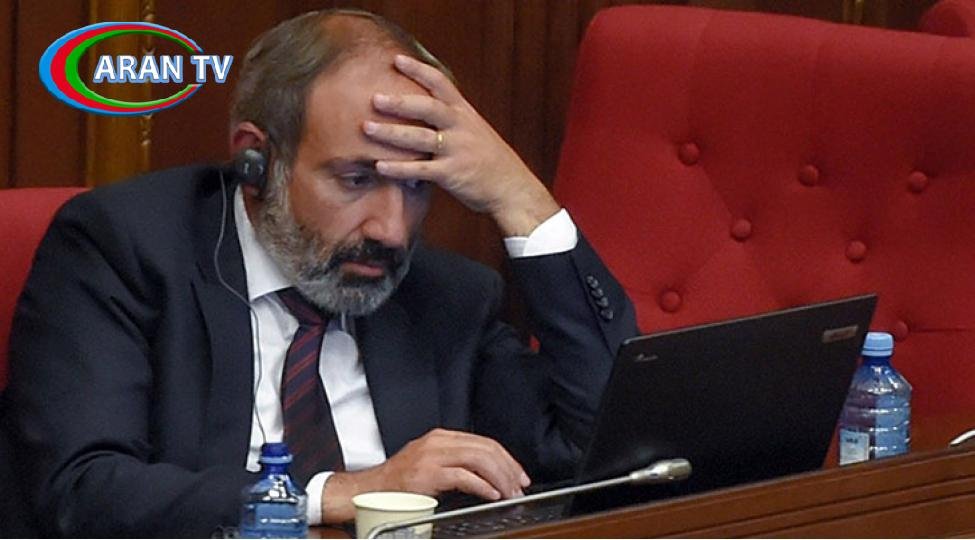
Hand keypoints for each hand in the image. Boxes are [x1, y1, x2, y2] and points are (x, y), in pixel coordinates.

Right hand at [320, 428, 530, 522]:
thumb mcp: (430, 465)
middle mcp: (438, 442)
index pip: (483, 442)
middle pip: (485, 448)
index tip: (517, 474)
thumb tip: (488, 477)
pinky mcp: (428, 473)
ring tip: (509, 492)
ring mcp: (432, 456)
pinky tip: (491, 494)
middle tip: (519, 485)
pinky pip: (463, 476)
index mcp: (441, 438)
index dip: (506, 458)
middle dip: (508, 468)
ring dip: (499, 478)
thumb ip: (456, 465)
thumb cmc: (399, 483)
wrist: (369, 491)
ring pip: (478, 459)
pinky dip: (482, 485)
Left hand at [363, 54, 559, 235]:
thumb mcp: (474, 130)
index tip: (397, 60)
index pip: (441, 84)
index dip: (419, 70)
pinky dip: (399, 168)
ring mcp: (456, 150)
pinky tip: (379, 166)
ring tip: (366, 127)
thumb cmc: (489, 160)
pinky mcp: (452, 174)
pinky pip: (420, 170)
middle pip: (427, 107)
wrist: (512, 188)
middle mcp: (460, 127)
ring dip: (391, 132)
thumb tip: (423, 109)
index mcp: (464, 113)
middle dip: (399, 102)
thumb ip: (450, 119)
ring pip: (419, 138)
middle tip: (374, 98)